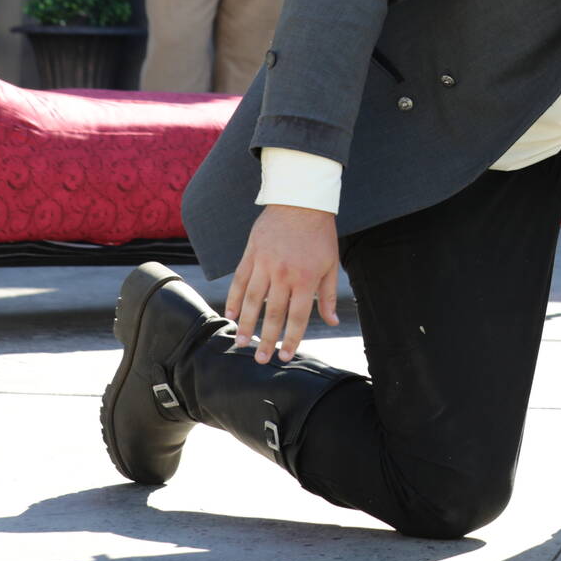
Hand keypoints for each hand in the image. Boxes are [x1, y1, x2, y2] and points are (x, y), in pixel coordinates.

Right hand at [225, 204, 340, 363]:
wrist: (301, 200)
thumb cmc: (320, 235)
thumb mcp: (331, 264)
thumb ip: (329, 295)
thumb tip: (331, 322)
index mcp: (306, 278)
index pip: (298, 316)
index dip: (291, 339)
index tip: (284, 356)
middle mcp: (284, 274)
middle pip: (273, 313)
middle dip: (266, 339)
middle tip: (260, 359)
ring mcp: (265, 264)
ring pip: (251, 300)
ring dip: (245, 323)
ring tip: (240, 342)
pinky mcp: (251, 253)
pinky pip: (239, 280)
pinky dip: (232, 298)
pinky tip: (228, 314)